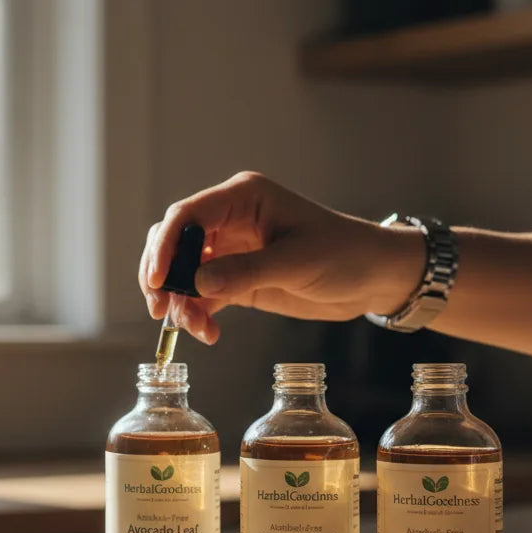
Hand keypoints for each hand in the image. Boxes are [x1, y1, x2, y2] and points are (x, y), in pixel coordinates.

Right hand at [138, 172, 425, 344]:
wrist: (375, 278)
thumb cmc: (345, 254)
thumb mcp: (297, 262)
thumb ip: (245, 272)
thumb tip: (195, 284)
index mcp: (241, 199)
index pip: (186, 215)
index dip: (165, 246)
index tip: (157, 280)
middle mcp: (229, 221)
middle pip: (173, 243)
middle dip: (161, 276)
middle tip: (161, 309)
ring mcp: (230, 251)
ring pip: (181, 272)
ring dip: (179, 301)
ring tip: (193, 327)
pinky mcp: (235, 279)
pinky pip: (200, 295)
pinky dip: (197, 314)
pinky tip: (208, 333)